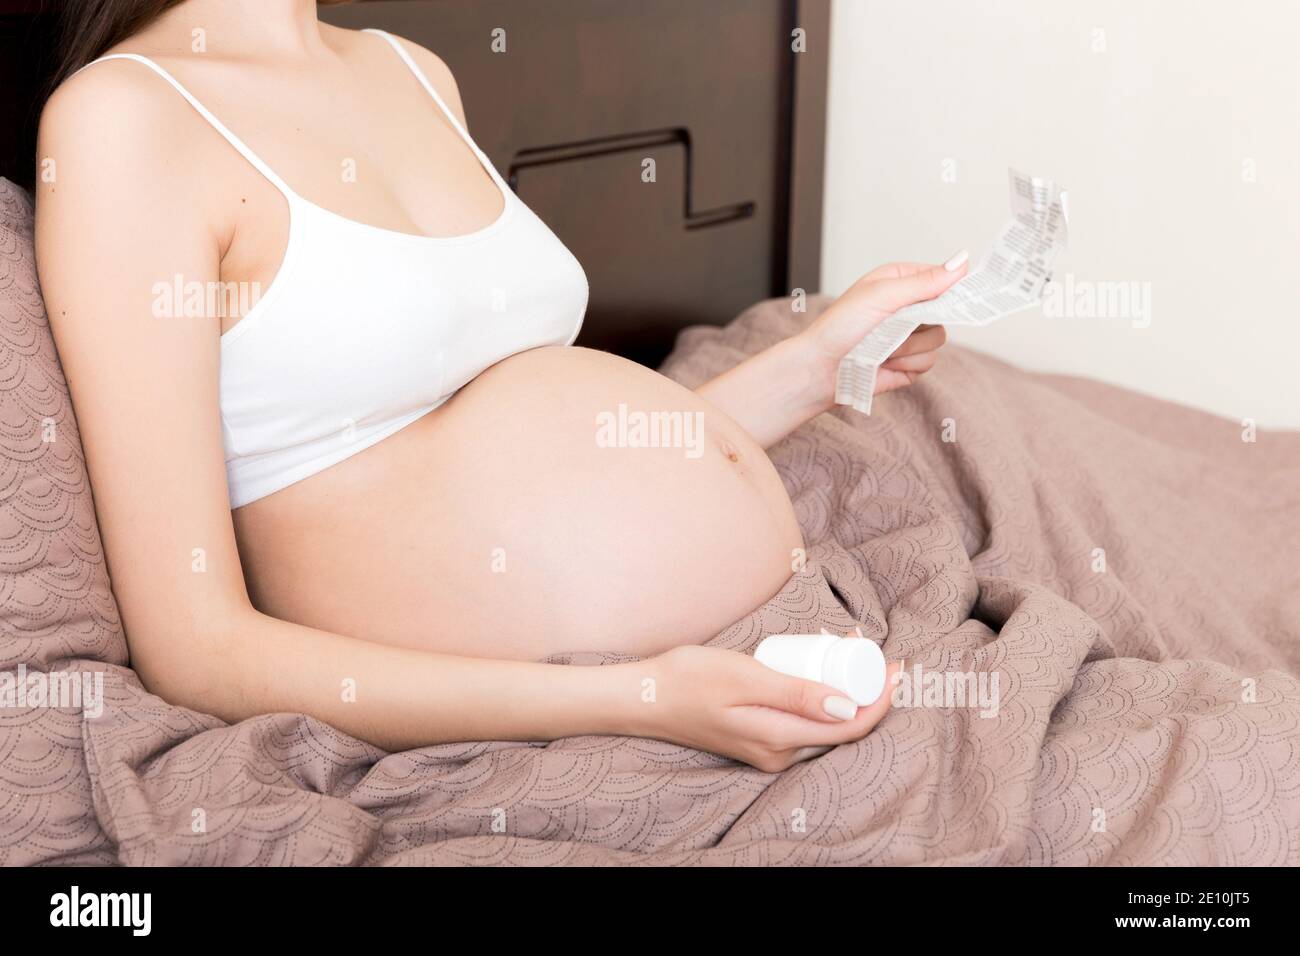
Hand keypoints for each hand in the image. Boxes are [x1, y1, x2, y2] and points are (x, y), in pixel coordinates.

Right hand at [637, 644, 899, 771]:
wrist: (643, 696)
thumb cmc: (689, 680)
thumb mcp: (745, 678)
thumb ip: (796, 695)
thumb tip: (848, 708)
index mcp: (779, 739)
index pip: (849, 726)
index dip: (879, 699)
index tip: (898, 667)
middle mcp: (778, 753)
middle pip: (840, 727)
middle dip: (865, 689)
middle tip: (873, 648)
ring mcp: (767, 750)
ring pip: (822, 723)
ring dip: (843, 689)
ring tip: (850, 649)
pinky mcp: (757, 740)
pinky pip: (802, 721)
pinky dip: (820, 695)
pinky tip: (818, 668)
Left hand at [801, 256, 968, 399]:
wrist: (821, 369)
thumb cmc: (840, 326)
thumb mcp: (882, 294)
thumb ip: (924, 281)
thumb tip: (962, 261)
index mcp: (901, 281)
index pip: (942, 277)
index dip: (951, 287)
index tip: (950, 297)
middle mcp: (908, 307)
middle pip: (946, 310)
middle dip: (920, 321)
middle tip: (895, 324)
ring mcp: (910, 336)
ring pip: (939, 338)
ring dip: (908, 346)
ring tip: (881, 346)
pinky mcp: (910, 363)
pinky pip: (928, 362)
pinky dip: (906, 364)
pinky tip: (884, 362)